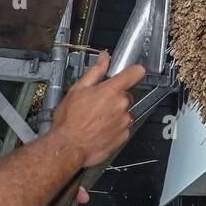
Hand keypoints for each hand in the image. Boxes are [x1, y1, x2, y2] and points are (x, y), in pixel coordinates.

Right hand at [52, 51, 145, 167]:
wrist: (69, 147)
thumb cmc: (70, 120)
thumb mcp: (78, 89)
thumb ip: (95, 71)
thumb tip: (104, 57)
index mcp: (112, 90)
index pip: (136, 73)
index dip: (134, 71)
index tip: (131, 73)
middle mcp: (122, 105)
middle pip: (126, 95)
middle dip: (115, 98)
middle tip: (97, 104)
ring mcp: (124, 121)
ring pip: (124, 112)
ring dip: (114, 113)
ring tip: (96, 119)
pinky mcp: (124, 136)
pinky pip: (123, 127)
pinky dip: (114, 127)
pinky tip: (100, 129)